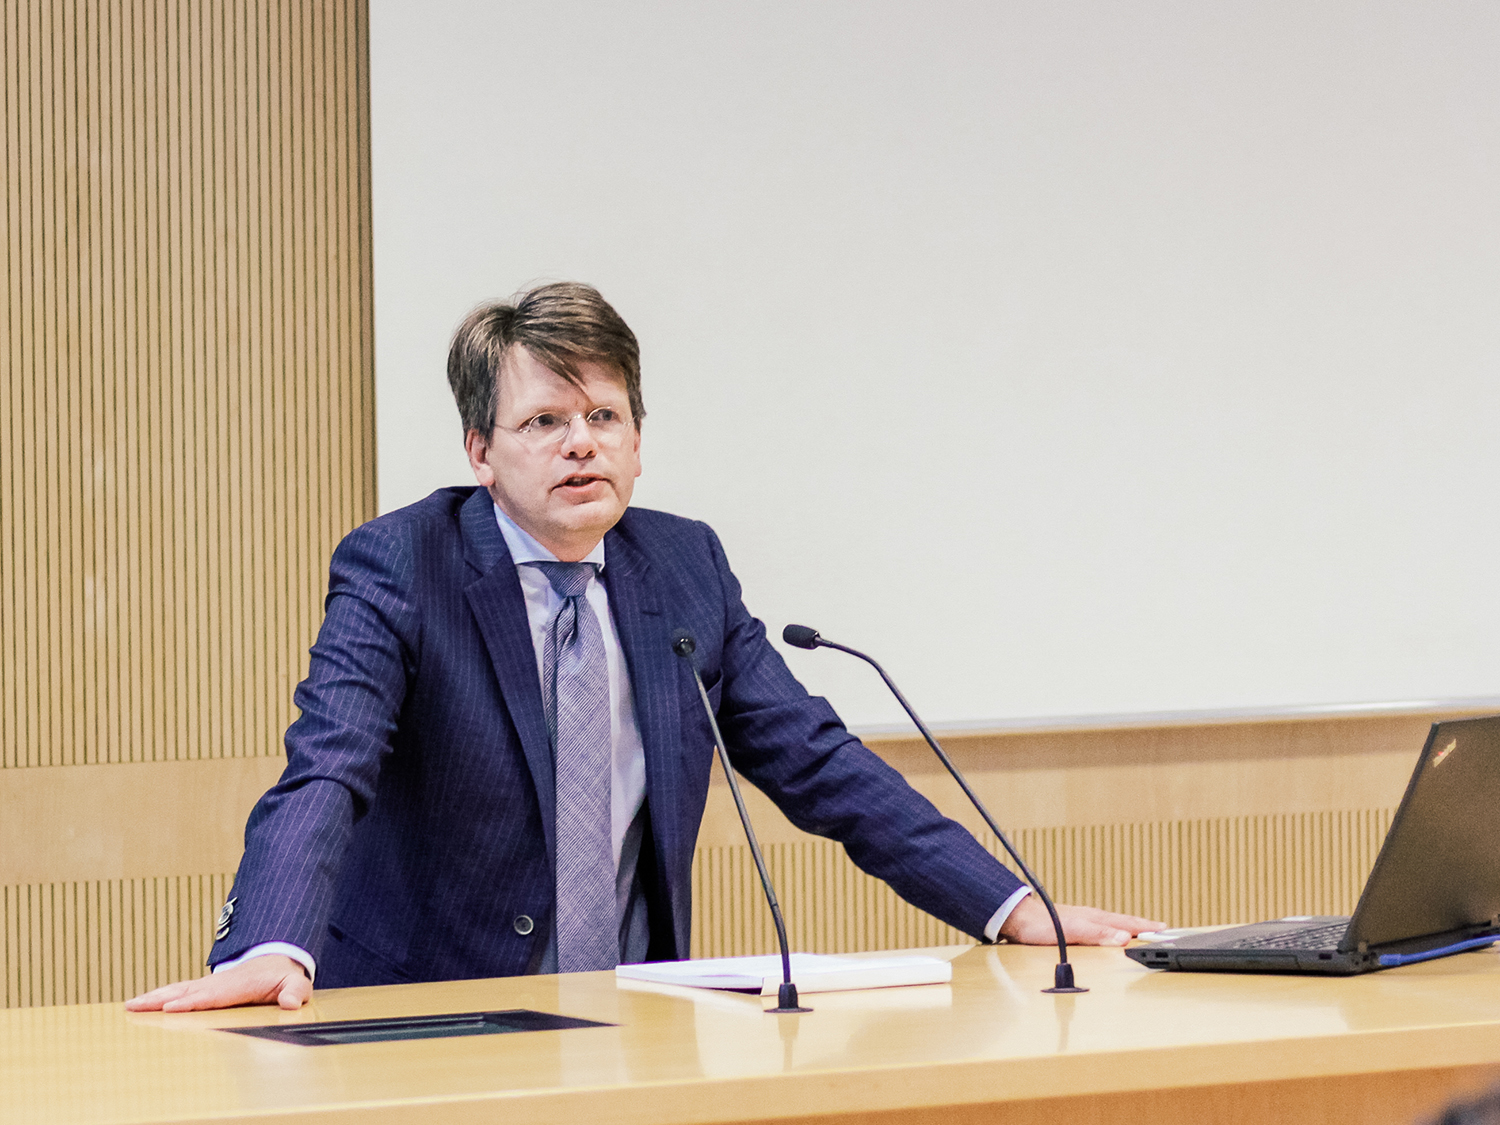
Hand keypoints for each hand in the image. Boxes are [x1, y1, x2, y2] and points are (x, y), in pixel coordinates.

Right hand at [124, 954, 311, 1011]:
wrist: (278, 961)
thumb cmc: (285, 977)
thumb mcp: (297, 984)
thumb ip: (296, 992)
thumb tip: (290, 1002)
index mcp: (239, 985)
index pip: (212, 996)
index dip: (192, 1002)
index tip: (171, 1007)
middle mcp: (219, 983)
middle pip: (186, 991)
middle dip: (161, 998)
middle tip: (135, 1005)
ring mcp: (209, 985)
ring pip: (178, 990)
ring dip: (154, 997)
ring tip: (130, 1005)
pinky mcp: (204, 989)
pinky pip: (179, 992)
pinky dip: (159, 997)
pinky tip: (143, 1004)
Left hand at [999, 897, 1165, 946]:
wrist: (1016, 918)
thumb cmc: (1040, 924)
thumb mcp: (1071, 931)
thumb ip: (1096, 934)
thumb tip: (1123, 939)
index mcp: (1094, 918)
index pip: (1127, 924)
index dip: (1146, 929)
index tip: (1165, 931)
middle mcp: (1091, 917)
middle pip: (1123, 922)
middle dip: (1143, 926)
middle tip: (1162, 929)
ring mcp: (1082, 920)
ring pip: (1113, 923)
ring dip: (1129, 927)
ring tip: (1142, 930)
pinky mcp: (1073, 925)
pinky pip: (1101, 927)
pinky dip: (1113, 930)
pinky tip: (1109, 934)